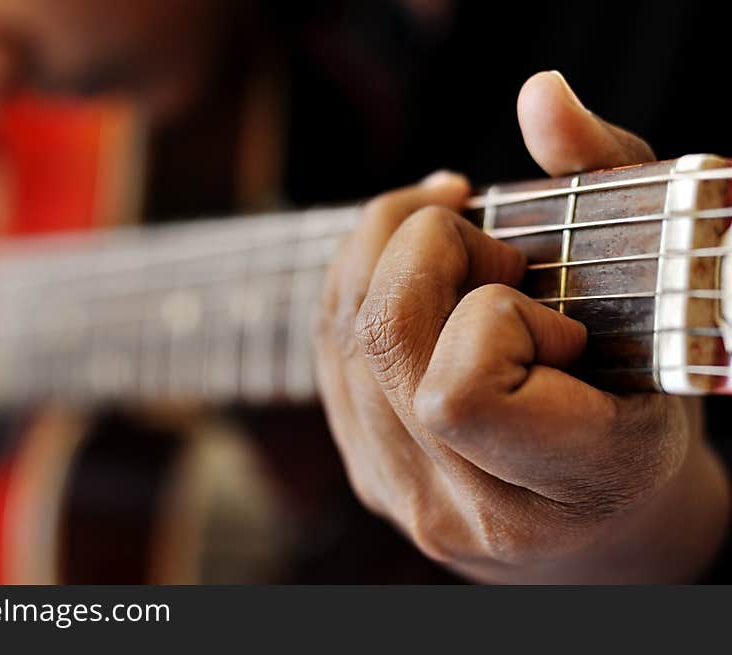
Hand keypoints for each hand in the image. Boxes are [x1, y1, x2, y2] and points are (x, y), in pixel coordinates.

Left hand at [314, 71, 730, 582]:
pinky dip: (358, 285)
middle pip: (383, 340)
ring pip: (341, 339)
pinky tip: (410, 273)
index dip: (494, 318)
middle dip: (425, 247)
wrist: (605, 522)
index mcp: (569, 481)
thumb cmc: (645, 404)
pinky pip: (327, 353)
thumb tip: (539, 96)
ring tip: (450, 244)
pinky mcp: (366, 472)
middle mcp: (467, 506)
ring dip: (384, 252)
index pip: (461, 394)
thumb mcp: (663, 295)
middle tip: (489, 246)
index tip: (552, 315)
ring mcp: (403, 494)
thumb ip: (610, 183)